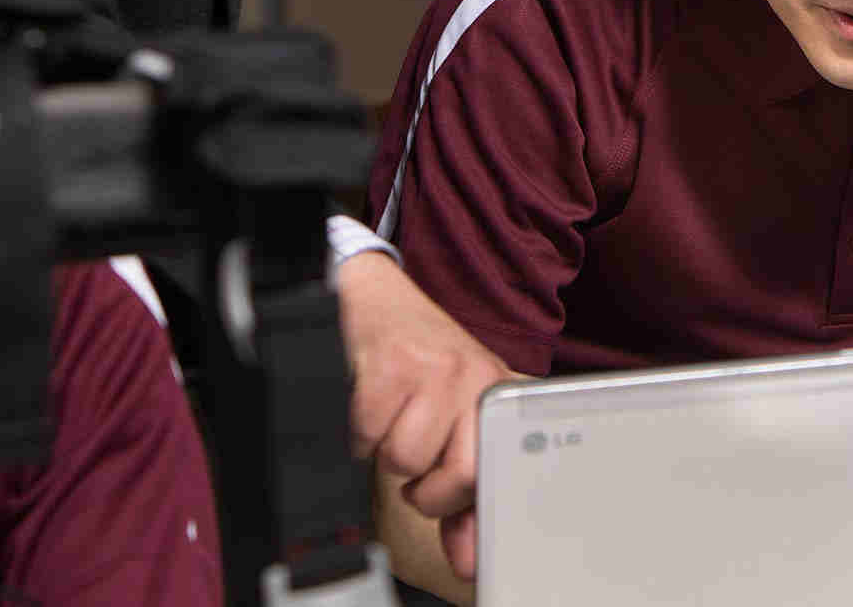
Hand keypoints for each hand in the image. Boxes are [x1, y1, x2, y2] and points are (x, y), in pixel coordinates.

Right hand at [339, 252, 511, 579]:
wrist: (370, 297)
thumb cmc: (410, 364)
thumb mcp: (448, 418)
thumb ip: (460, 490)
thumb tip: (467, 555)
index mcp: (495, 394)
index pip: (497, 470)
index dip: (473, 510)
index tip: (465, 549)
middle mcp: (475, 378)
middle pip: (459, 474)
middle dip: (426, 488)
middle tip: (413, 467)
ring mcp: (435, 369)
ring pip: (406, 459)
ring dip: (383, 452)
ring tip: (388, 420)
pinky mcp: (391, 363)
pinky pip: (367, 434)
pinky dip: (355, 433)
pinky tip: (365, 404)